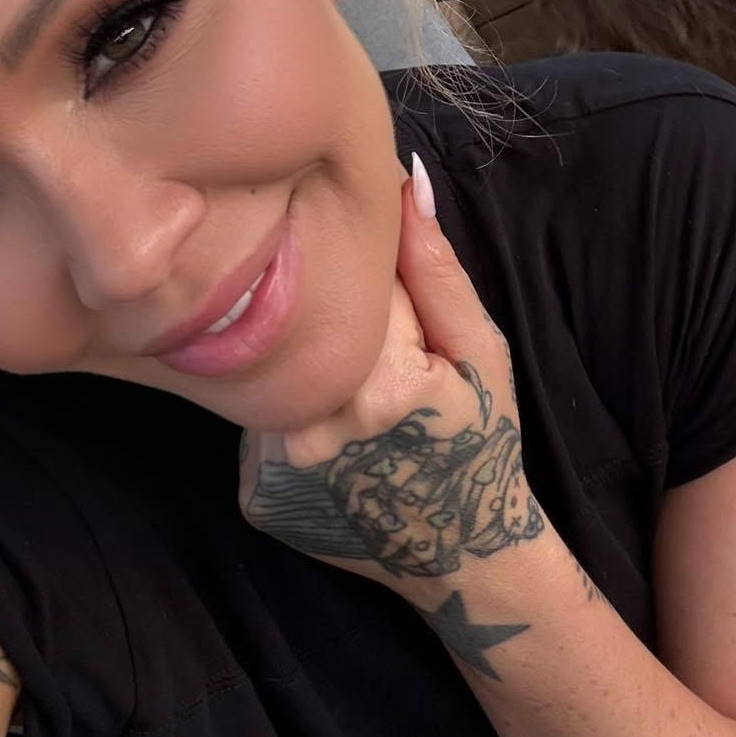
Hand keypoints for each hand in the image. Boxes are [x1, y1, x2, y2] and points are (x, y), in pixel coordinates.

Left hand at [238, 157, 542, 584]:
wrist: (463, 558)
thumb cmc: (482, 447)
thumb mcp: (480, 351)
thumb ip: (435, 269)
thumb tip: (402, 177)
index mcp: (375, 383)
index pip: (343, 285)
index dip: (367, 285)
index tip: (389, 309)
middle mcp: (311, 427)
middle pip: (294, 325)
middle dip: (326, 321)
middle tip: (376, 357)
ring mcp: (274, 468)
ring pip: (264, 371)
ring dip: (293, 364)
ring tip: (347, 392)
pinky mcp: (253, 495)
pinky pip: (253, 424)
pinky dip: (282, 415)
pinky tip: (326, 434)